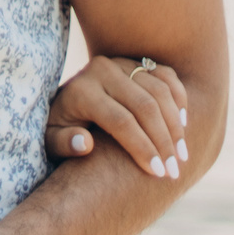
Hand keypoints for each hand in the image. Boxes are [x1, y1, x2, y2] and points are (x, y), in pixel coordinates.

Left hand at [47, 55, 189, 179]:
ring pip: (160, 91)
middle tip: (175, 170)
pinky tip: (183, 124)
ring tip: (182, 154)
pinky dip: (178, 98)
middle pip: (145, 106)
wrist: (63, 99)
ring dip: (176, 124)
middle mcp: (101, 71)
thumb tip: (85, 144)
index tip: (158, 173)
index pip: (121, 121)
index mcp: (81, 91)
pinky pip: (165, 75)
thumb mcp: (50, 140)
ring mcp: (121, 62)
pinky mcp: (135, 60)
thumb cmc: (59, 127)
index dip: (142, 148)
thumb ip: (63, 143)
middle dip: (164, 141)